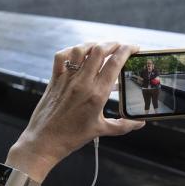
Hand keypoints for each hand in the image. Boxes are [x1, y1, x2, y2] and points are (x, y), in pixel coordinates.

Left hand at [8, 42, 144, 180]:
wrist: (44, 141)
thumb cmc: (72, 137)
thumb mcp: (101, 130)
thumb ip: (123, 125)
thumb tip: (140, 123)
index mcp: (97, 94)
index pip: (115, 63)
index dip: (127, 51)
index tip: (134, 48)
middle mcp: (82, 83)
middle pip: (99, 51)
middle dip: (113, 44)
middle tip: (121, 46)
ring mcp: (66, 79)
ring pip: (81, 50)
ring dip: (93, 44)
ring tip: (102, 46)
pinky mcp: (54, 79)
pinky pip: (61, 57)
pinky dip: (71, 51)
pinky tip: (78, 53)